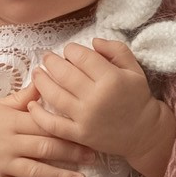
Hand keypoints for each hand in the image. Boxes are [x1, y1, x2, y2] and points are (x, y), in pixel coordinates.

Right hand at [0, 82, 98, 176]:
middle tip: (95, 157)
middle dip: (72, 152)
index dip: (68, 127)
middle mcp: (10, 141)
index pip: (46, 122)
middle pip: (45, 146)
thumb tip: (45, 77)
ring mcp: (1, 162)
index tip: (89, 128)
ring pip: (34, 171)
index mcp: (14, 121)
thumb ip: (24, 97)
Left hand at [30, 37, 169, 175]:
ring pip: (54, 95)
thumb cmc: (137, 98)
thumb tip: (93, 41)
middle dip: (51, 61)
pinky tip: (31, 103)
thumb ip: (116, 50)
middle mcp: (96, 98)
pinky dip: (38, 114)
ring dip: (41, 81)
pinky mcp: (79, 134)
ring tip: (37, 73)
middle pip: (64, 73)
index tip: (69, 51)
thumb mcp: (134, 69)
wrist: (144, 132)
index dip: (70, 50)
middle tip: (47, 57)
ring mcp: (86, 117)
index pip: (81, 57)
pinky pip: (52, 124)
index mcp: (111, 78)